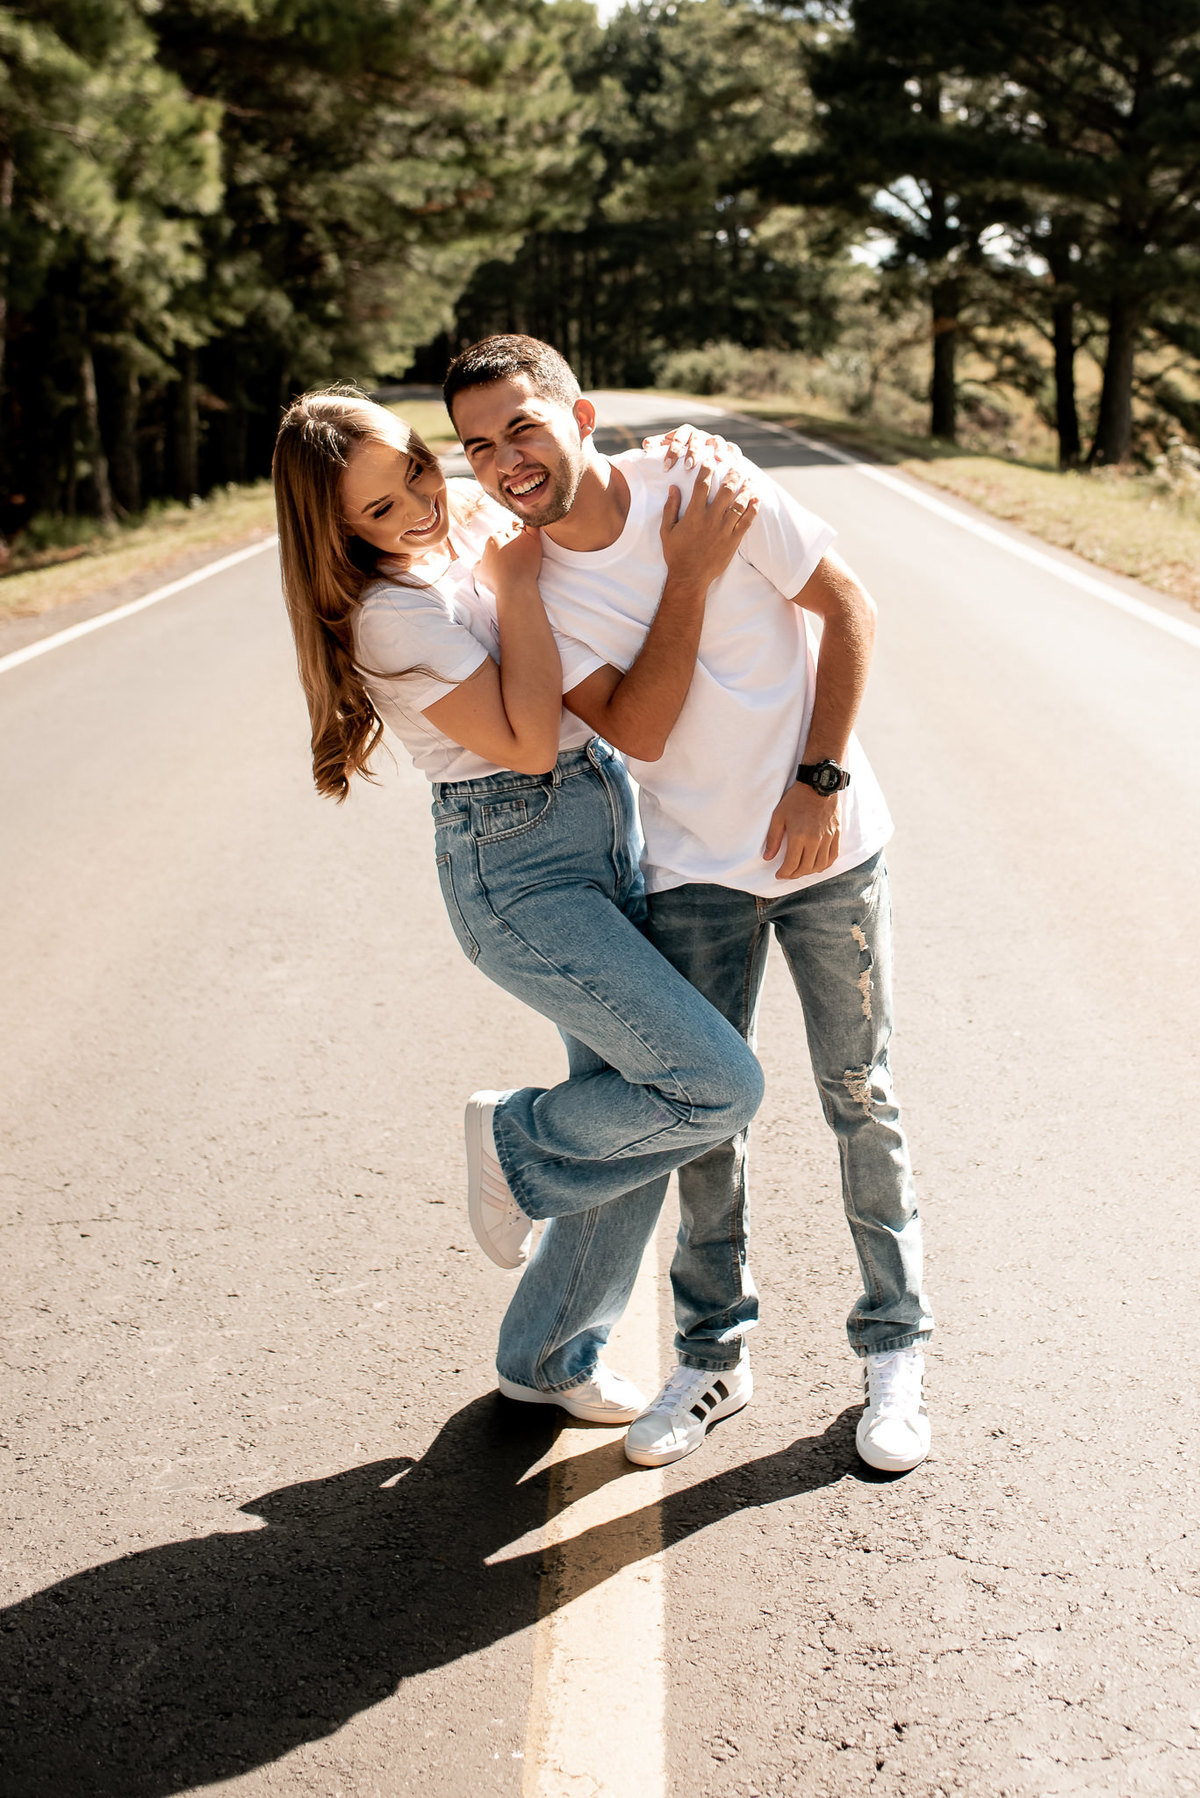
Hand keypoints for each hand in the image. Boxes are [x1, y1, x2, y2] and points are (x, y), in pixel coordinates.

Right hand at [478, 523, 541, 591]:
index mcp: (492, 539)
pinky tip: (532, 533)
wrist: (514, 586)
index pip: (497, 537)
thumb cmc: (497, 581)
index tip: (504, 556)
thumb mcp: (478, 573)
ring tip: (523, 549)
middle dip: (510, 542)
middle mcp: (506, 534)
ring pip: (521, 530)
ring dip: (521, 537)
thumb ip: (477, 564)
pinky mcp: (533, 541)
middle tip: (514, 555)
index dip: (500, 546)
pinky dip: (533, 526)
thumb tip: (479, 563)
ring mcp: (520, 536)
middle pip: (509, 533)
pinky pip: (534, 527)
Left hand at [647, 425, 742, 469]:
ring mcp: (713, 441)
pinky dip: (734, 452)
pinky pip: (732, 448)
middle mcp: (699, 435)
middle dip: (693, 451)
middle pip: (696, 439)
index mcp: (683, 434)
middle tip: (689, 466)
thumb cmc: (678, 456)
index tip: (666, 468)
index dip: (672, 451)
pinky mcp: (726, 448)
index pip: (677, 438)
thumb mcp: (667, 451)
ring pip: (716, 440)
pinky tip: (735, 460)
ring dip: (717, 449)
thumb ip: (657, 446)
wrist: (697, 458)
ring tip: (718, 460)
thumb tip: (645, 445)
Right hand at [660, 462, 758, 587]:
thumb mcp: (667, 530)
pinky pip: (747, 522)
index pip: (702, 484)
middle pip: (726, 490)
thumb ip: (670, 508)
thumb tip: (673, 487)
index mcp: (694, 514)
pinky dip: (753, 509)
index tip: (711, 460)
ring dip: (746, 489)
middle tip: (737, 465)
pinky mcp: (733, 541)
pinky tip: (756, 500)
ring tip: (750, 479)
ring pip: (739, 504)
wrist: (689, 578)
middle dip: (732, 474)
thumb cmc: (676, 554)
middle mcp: (710, 519)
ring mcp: (724, 530)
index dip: (707, 469)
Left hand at [763, 782, 840, 879]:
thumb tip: (768, 857)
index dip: (784, 873)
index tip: (779, 875)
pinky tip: (817, 866)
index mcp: (799, 836)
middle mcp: (815, 840)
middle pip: (806, 867)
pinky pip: (833, 856)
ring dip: (809, 872)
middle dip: (795, 874)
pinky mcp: (836, 834)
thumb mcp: (779, 816)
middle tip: (788, 874)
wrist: (818, 785)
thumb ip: (773, 838)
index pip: (792, 864)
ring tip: (801, 870)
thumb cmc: (796, 799)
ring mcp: (828, 838)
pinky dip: (825, 865)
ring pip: (820, 865)